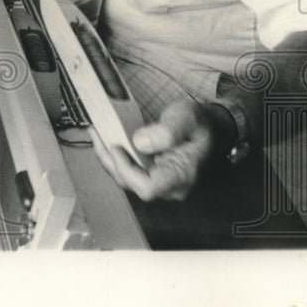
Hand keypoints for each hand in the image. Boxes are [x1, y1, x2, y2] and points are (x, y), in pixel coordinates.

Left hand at [89, 100, 228, 200]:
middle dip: (110, 160)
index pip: (148, 188)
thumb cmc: (200, 124)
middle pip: (130, 183)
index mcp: (182, 175)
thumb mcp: (187, 118)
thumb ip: (168, 131)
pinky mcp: (151, 174)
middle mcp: (170, 185)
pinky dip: (114, 156)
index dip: (127, 171)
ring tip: (96, 134)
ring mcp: (160, 182)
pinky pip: (128, 171)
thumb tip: (140, 142)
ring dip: (108, 157)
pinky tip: (105, 139)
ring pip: (125, 179)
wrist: (209, 127)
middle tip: (97, 134)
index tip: (117, 147)